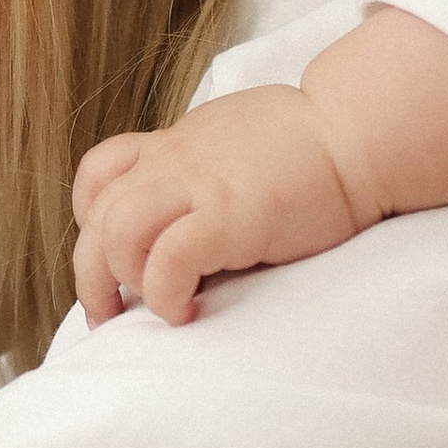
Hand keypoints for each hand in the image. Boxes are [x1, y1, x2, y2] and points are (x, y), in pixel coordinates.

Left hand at [72, 86, 364, 327]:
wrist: (358, 132)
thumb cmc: (309, 144)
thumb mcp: (233, 139)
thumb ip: (200, 169)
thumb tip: (189, 212)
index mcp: (174, 146)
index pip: (99, 174)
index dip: (91, 220)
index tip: (112, 257)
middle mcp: (174, 162)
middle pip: (97, 217)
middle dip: (90, 274)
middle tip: (106, 315)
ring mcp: (199, 187)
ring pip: (117, 234)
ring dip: (121, 282)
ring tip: (151, 309)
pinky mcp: (231, 216)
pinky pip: (168, 259)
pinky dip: (162, 293)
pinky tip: (184, 310)